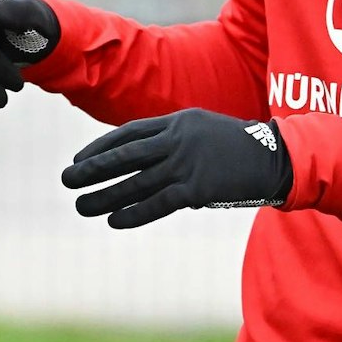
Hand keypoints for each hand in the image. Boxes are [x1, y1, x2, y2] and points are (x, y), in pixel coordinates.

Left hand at [62, 109, 291, 228]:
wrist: (275, 158)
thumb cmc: (238, 146)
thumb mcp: (202, 130)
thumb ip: (174, 139)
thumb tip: (143, 157)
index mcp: (177, 122)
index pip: (128, 134)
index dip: (100, 148)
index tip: (79, 160)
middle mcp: (177, 140)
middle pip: (124, 156)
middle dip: (92, 170)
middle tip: (66, 180)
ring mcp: (186, 164)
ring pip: (134, 182)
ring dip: (104, 195)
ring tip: (81, 205)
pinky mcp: (196, 189)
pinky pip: (156, 203)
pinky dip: (133, 213)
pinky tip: (114, 220)